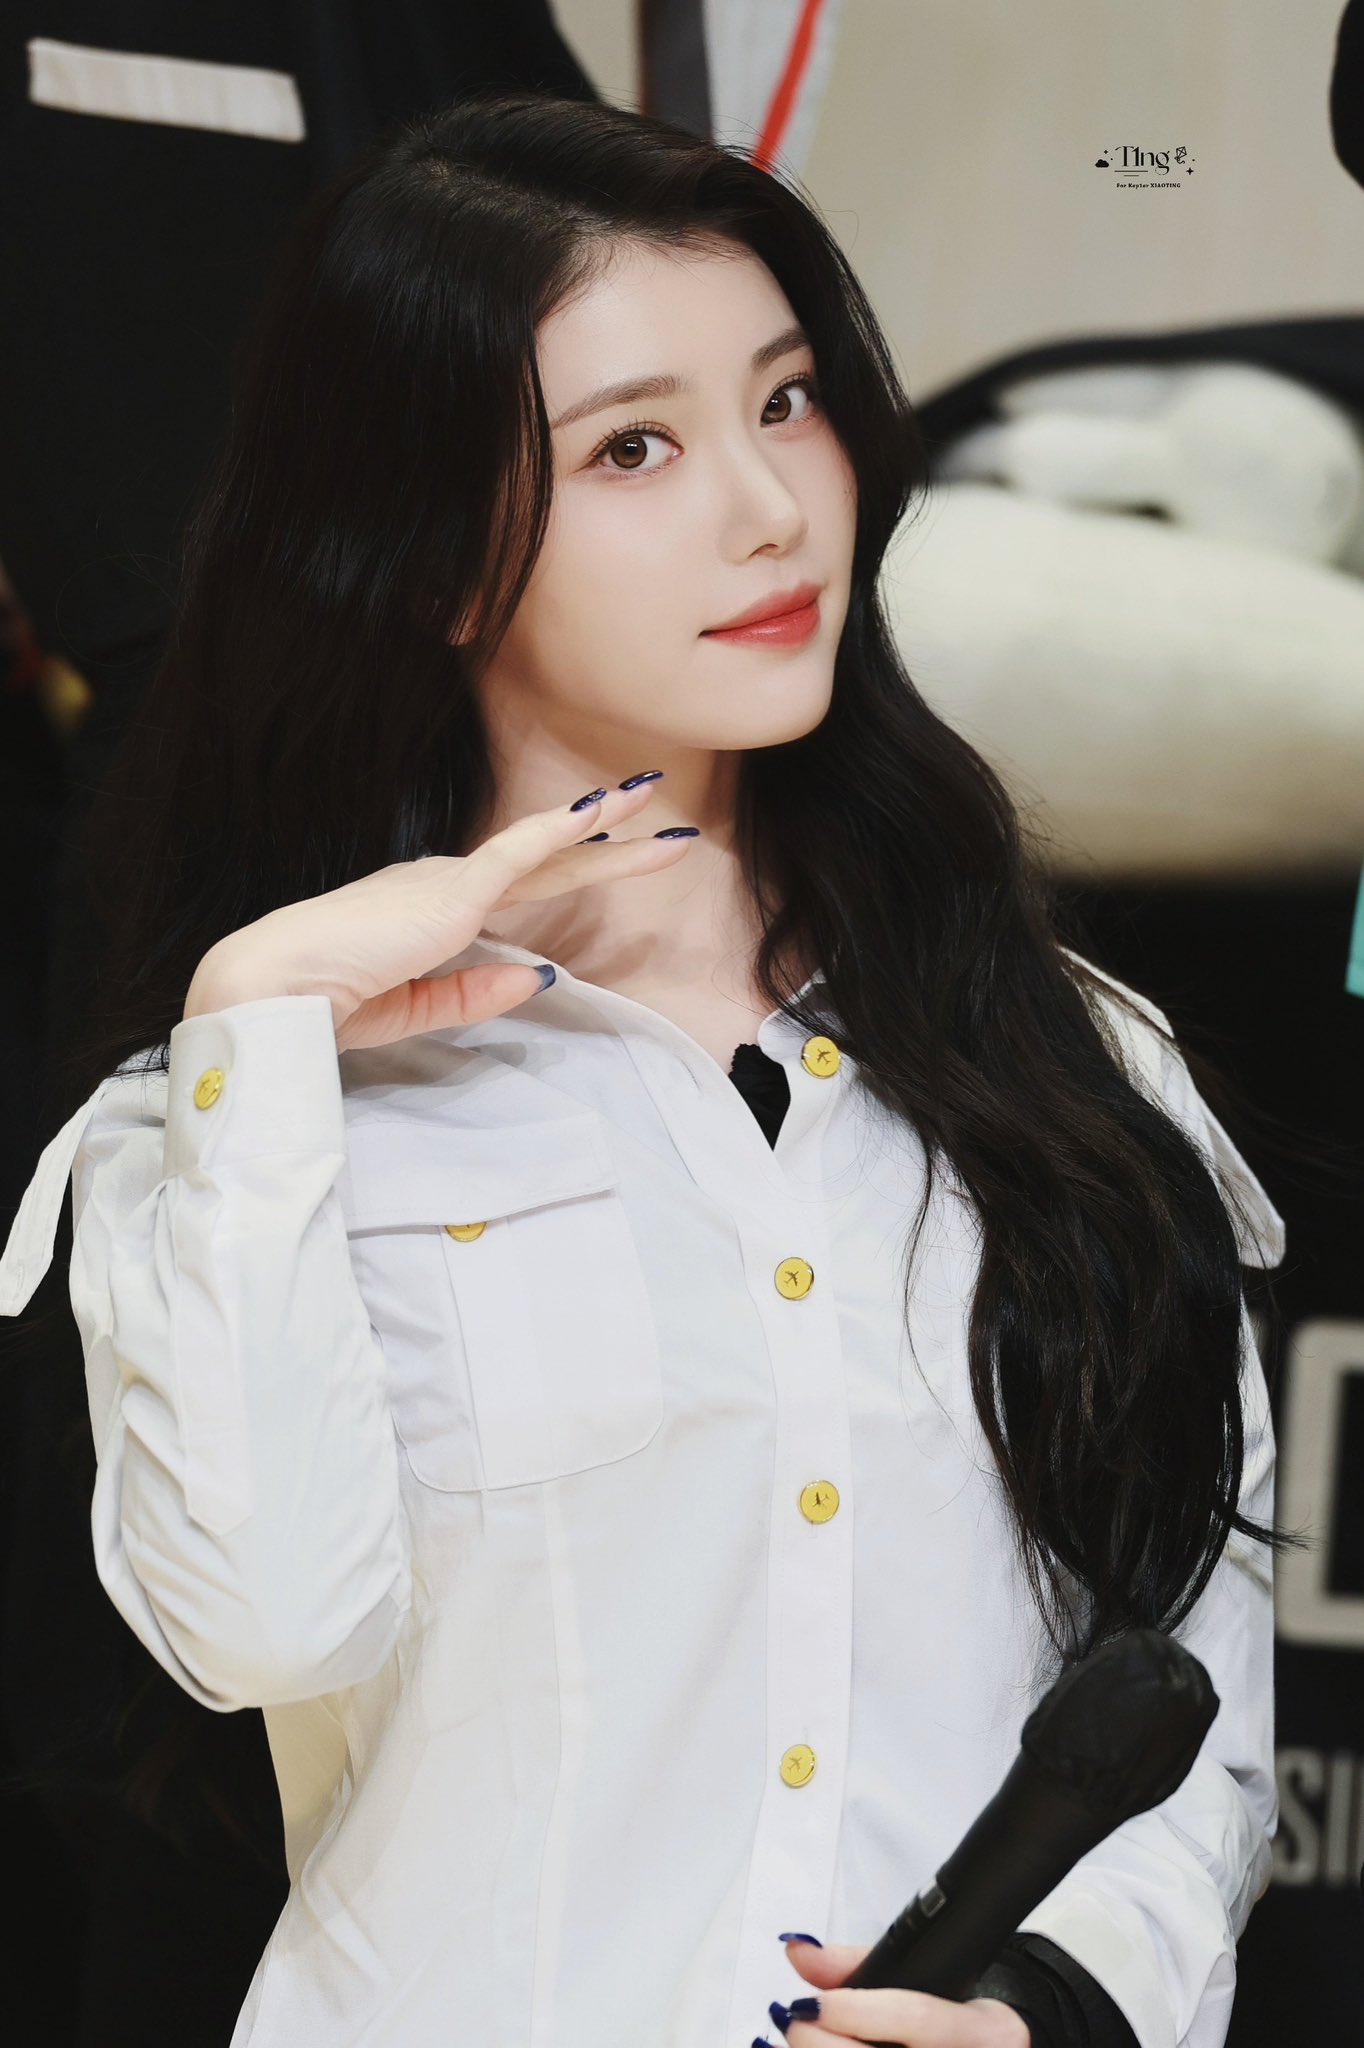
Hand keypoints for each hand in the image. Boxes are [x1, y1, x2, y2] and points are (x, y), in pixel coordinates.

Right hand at [181, 774, 693, 1050]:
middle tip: (667, 829)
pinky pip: (518, 854)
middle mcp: (444, 885)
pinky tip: (602, 811)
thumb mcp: (413, 1008)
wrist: (280, 989)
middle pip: (547, 863)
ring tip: (657, 809)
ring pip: (546, 852)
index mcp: (432, 910)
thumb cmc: (327, 1001)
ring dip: (606, 834)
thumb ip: (473, 993)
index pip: (516, 888)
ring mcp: (450, 883)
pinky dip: (562, 832)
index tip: (616, 860)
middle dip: (610, 846)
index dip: (570, 872)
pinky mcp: (451, 892)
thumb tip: (537, 974)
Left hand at [768, 1938, 1030, 2047]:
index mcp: (982, 2032)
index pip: (915, 2019)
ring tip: (804, 2037)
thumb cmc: (955, 2020)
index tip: (810, 2002)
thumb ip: (857, 1964)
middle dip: (822, 2043)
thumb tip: (798, 1950)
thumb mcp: (927, 1983)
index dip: (855, 2011)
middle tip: (794, 2021)